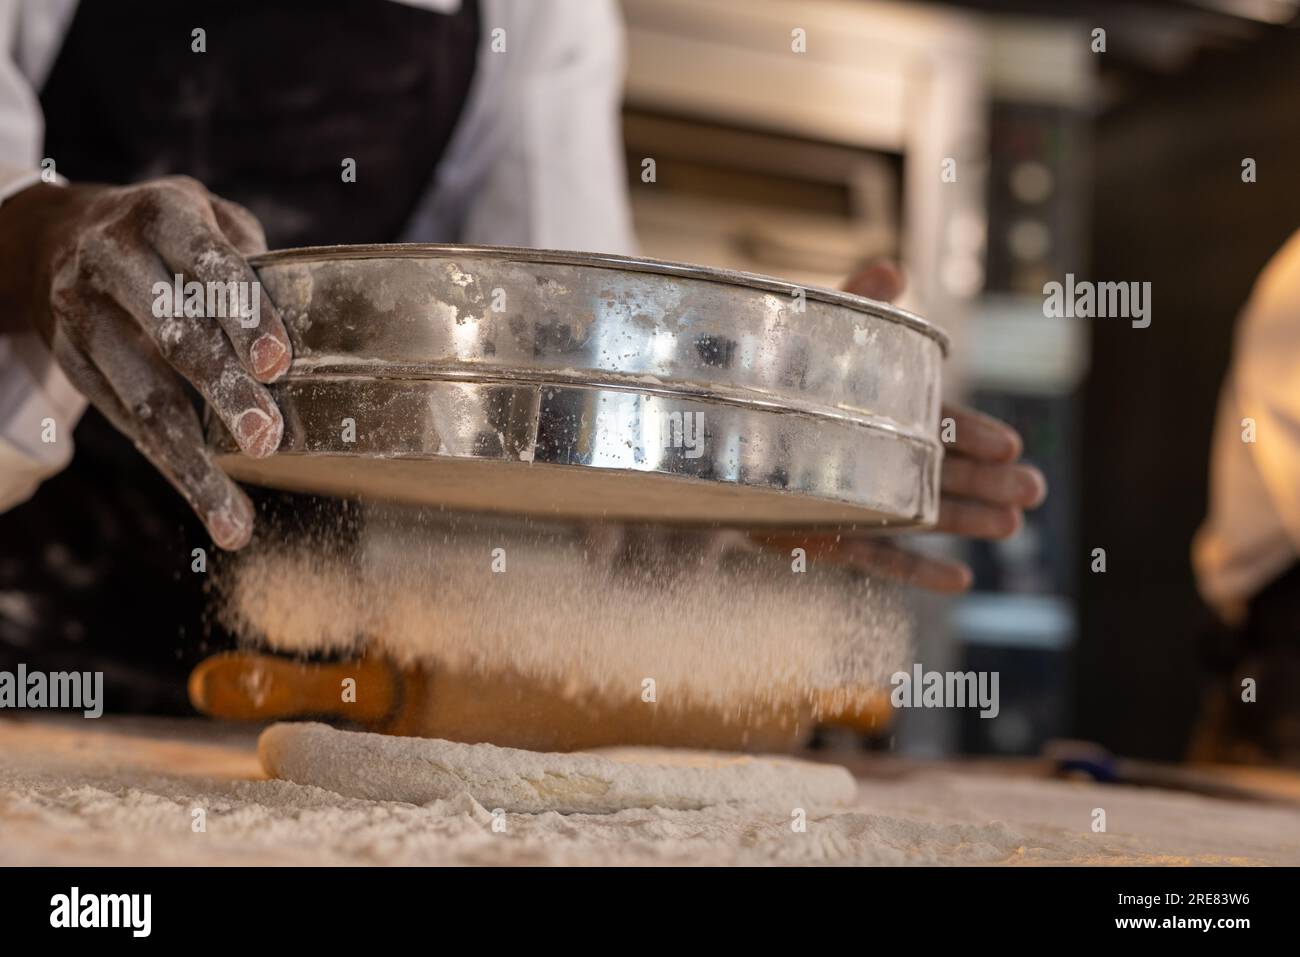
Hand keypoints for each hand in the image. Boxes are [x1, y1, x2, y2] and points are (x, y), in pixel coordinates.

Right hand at [0, 176, 288, 548]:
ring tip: (231, 515)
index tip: (278, 365)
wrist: (57, 237)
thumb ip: (254, 263)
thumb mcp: (208, 218)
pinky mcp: (72, 362)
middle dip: (223, 391)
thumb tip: (315, 324)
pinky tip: (213, 506)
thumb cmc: (169, 236)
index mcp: (162, 214)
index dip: (245, 314)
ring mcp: (83, 314)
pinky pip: (127, 423)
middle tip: (267, 441)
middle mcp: (112, 258)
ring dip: (192, 462)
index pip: (209, 264)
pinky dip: (174, 469)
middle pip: (173, 333)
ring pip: (143, 397)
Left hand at [752, 262, 1045, 591]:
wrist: (707, 428)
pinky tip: (960, 581)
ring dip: (964, 521)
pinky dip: (914, 571)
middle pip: (942, 472)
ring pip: (920, 515)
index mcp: (885, 414)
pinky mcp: (829, 535)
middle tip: (1033, 491)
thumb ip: (854, 308)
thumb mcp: (813, 337)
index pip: (939, 425)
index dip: (975, 435)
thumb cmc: (769, 376)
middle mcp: (878, 459)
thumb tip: (891, 269)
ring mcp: (858, 500)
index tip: (1010, 445)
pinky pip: (875, 559)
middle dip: (987, 481)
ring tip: (1009, 526)